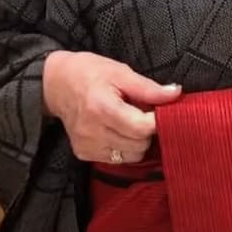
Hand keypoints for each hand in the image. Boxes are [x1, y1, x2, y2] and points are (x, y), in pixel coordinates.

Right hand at [41, 50, 181, 164]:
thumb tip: (176, 94)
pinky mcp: (83, 154)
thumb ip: (148, 88)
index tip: (159, 110)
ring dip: (137, 141)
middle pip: (139, 145)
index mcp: (101, 107)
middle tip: (141, 113)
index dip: (157, 120)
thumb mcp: (120, 72)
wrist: (55, 84)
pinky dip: (123, 147)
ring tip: (129, 121)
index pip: (142, 128)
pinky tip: (116, 130)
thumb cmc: (89, 73)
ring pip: (131, 156)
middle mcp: (92, 131)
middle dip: (147, 130)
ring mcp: (86, 145)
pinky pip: (117, 159)